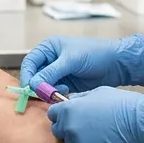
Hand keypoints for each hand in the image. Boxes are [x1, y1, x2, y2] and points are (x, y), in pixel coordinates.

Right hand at [20, 34, 143, 93]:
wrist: (116, 64)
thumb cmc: (95, 54)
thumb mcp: (71, 61)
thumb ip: (51, 72)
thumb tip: (33, 84)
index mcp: (49, 48)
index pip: (30, 62)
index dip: (27, 75)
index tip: (29, 87)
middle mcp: (51, 60)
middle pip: (35, 75)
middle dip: (38, 85)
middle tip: (43, 94)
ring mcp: (58, 73)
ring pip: (43, 85)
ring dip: (48, 90)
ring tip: (60, 90)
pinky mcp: (66, 84)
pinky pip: (54, 92)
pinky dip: (56, 94)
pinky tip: (66, 92)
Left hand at [47, 87, 143, 142]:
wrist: (137, 121)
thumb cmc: (119, 103)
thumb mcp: (95, 93)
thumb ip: (79, 99)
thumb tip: (70, 101)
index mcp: (68, 110)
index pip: (52, 114)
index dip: (60, 114)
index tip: (67, 116)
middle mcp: (69, 127)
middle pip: (58, 131)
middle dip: (67, 128)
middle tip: (83, 126)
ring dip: (79, 140)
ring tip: (97, 134)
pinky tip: (103, 142)